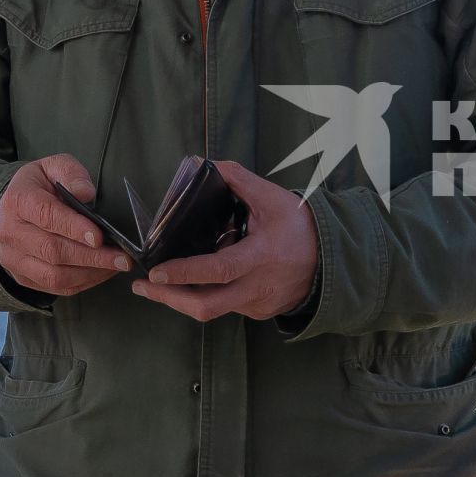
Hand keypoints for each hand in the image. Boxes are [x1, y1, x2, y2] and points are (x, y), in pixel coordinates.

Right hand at [0, 154, 129, 295]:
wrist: (14, 207)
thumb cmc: (41, 185)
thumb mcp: (54, 166)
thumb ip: (71, 173)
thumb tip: (85, 193)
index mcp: (18, 200)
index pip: (46, 216)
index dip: (74, 228)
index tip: (98, 236)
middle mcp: (10, 232)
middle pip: (52, 250)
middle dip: (92, 256)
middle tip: (122, 257)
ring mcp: (13, 258)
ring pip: (54, 274)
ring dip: (90, 273)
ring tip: (117, 265)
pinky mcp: (21, 276)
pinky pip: (54, 287)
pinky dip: (83, 283)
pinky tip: (102, 272)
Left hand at [134, 161, 318, 321]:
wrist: (333, 259)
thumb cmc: (301, 227)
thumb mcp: (273, 198)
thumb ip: (238, 180)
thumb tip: (204, 164)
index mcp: (261, 257)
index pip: (218, 270)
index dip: (185, 273)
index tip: (157, 273)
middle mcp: (258, 287)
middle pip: (207, 307)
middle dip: (169, 300)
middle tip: (142, 286)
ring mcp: (258, 304)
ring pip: (213, 310)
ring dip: (182, 299)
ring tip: (158, 286)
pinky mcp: (259, 312)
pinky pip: (227, 307)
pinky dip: (207, 296)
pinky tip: (196, 284)